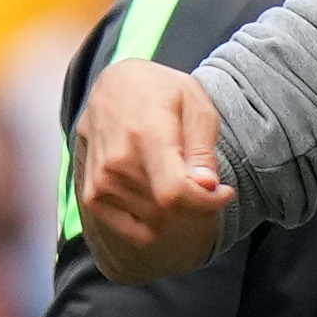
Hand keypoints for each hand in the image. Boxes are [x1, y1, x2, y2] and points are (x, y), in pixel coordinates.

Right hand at [73, 60, 234, 283]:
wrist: (115, 85)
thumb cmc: (162, 92)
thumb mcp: (196, 105)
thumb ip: (202, 149)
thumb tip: (206, 185)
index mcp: (145, 134)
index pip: (175, 192)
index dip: (207, 201)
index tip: (224, 192)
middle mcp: (117, 161)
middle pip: (169, 210)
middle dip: (195, 200)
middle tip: (200, 176)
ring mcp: (100, 181)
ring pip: (155, 220)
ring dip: (174, 208)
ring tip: (173, 174)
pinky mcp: (93, 195)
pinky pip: (133, 231)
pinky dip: (153, 222)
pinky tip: (158, 196)